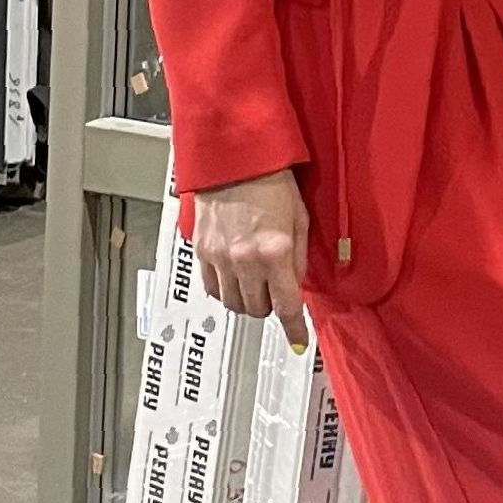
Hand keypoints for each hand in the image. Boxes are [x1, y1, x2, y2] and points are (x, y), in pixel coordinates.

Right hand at [191, 167, 312, 350]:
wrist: (234, 161)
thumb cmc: (271, 182)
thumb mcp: (299, 220)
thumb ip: (298, 258)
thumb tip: (296, 285)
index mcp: (275, 252)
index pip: (286, 306)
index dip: (294, 329)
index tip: (298, 341)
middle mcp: (246, 260)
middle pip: (258, 310)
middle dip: (270, 306)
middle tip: (275, 290)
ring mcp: (220, 257)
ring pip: (233, 304)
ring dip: (247, 300)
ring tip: (255, 282)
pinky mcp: (203, 252)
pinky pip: (213, 289)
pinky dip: (225, 290)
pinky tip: (235, 276)